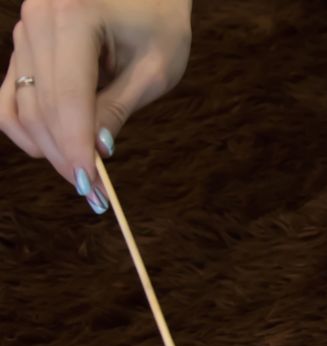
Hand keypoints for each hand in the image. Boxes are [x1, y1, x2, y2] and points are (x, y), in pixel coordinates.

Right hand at [0, 0, 191, 212]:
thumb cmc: (158, 22)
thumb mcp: (153, 69)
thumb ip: (118, 109)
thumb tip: (95, 153)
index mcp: (74, 14)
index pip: (67, 98)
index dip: (76, 148)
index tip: (92, 188)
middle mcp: (38, 18)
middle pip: (41, 107)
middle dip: (65, 156)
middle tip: (93, 193)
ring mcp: (24, 30)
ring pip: (22, 106)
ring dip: (48, 149)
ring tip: (83, 175)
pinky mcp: (22, 44)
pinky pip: (12, 96)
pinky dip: (30, 129)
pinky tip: (57, 151)